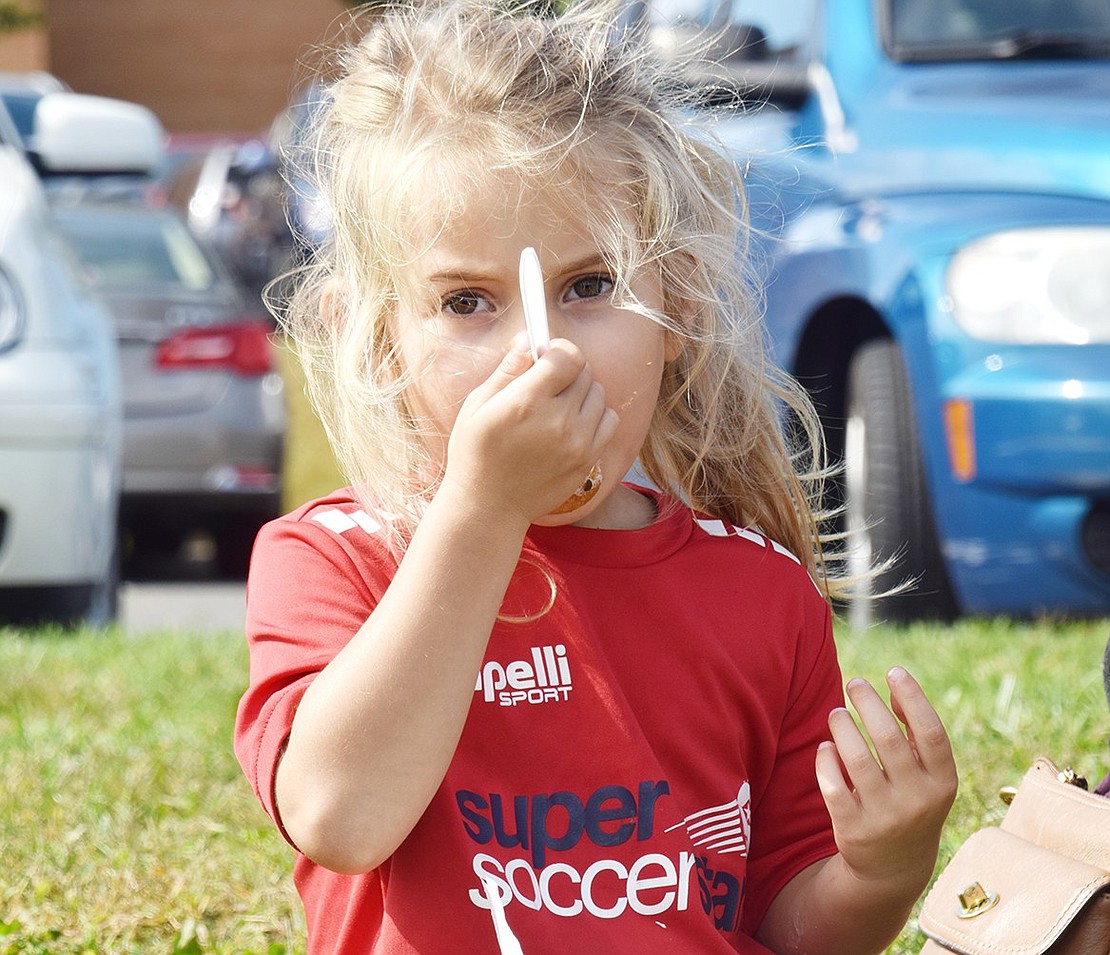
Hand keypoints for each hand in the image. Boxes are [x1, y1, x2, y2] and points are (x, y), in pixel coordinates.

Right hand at [441, 334, 617, 524]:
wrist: (489, 506)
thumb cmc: (476, 454)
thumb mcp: (477, 406)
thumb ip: (507, 370)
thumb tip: (529, 340)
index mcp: (527, 401)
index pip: (567, 355)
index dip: (558, 349)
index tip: (547, 357)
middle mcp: (558, 419)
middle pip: (584, 372)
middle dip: (567, 371)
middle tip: (547, 385)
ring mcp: (578, 441)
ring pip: (599, 394)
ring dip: (582, 393)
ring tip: (558, 407)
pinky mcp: (588, 459)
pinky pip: (609, 420)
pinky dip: (596, 416)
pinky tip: (573, 424)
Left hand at [815, 666, 956, 894]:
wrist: (895, 867)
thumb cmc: (909, 801)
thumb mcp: (927, 776)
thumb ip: (915, 734)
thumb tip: (896, 686)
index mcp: (942, 783)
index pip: (931, 733)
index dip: (913, 698)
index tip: (893, 671)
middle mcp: (917, 801)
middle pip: (888, 739)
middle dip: (868, 704)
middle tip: (854, 683)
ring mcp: (885, 817)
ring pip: (856, 758)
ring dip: (842, 726)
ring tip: (836, 712)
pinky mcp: (854, 829)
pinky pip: (833, 784)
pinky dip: (826, 759)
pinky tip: (826, 747)